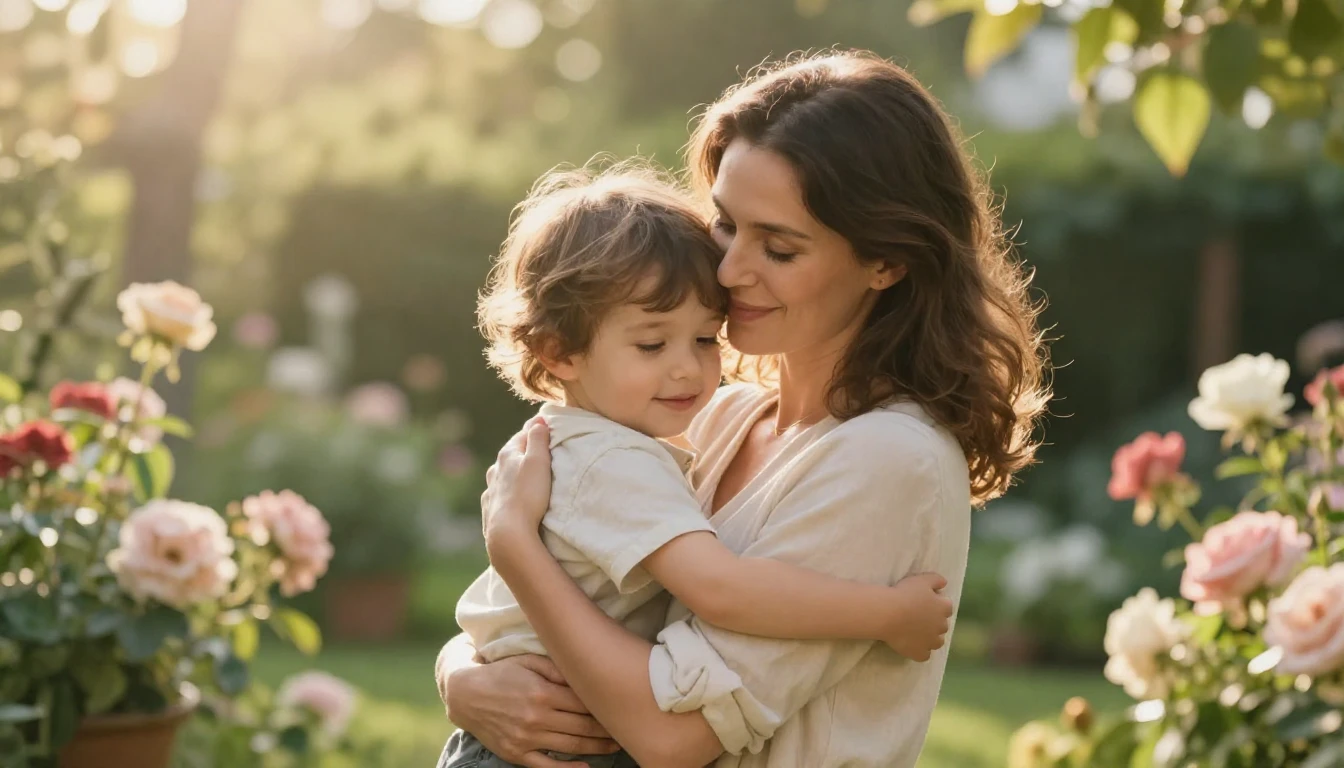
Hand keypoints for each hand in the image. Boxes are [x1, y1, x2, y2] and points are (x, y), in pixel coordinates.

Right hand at [446, 654, 619, 767]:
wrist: (466, 694)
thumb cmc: (502, 672)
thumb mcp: (528, 661)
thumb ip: (557, 668)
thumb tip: (584, 674)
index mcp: (542, 692)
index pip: (584, 702)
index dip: (605, 705)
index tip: (622, 705)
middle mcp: (536, 717)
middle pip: (583, 726)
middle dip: (608, 729)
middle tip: (627, 727)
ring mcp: (526, 738)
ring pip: (571, 746)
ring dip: (597, 748)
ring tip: (616, 746)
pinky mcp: (516, 754)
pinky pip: (547, 767)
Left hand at [482, 417, 553, 555]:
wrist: (508, 534)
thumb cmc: (528, 494)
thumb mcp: (538, 461)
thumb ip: (538, 438)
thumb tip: (538, 420)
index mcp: (507, 455)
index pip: (522, 435)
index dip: (535, 430)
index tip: (545, 426)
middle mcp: (495, 471)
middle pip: (511, 455)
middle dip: (523, 452)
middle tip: (539, 452)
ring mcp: (490, 491)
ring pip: (503, 476)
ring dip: (513, 474)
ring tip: (526, 477)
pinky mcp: (490, 511)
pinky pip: (499, 497)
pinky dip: (507, 494)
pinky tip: (511, 499)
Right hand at [882, 572, 952, 661]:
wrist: (889, 613)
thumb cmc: (905, 593)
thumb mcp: (922, 579)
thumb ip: (937, 579)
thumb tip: (945, 583)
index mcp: (944, 608)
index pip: (947, 606)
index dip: (937, 604)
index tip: (925, 602)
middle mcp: (941, 626)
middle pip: (942, 625)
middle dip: (934, 622)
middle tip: (918, 617)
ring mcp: (931, 642)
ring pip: (937, 642)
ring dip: (931, 638)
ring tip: (917, 633)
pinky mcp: (920, 653)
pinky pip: (924, 655)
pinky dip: (920, 651)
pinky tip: (912, 645)